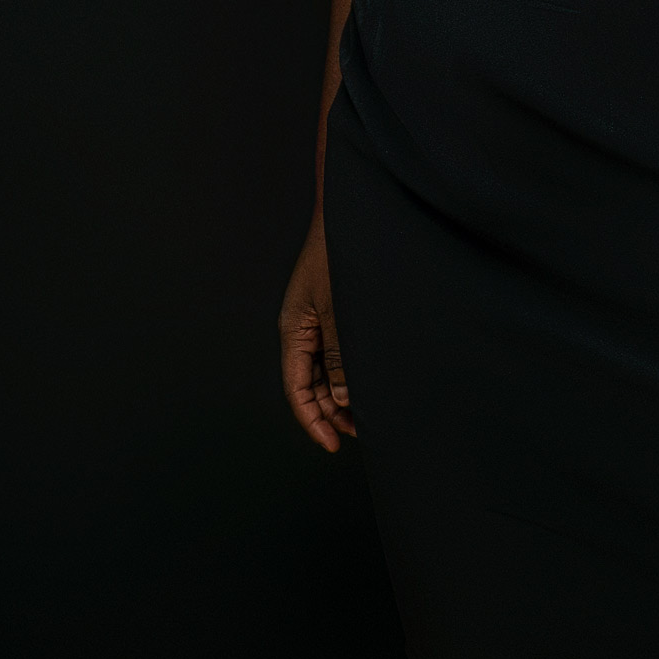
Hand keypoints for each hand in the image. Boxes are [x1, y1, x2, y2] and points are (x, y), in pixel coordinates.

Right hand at [279, 220, 355, 452]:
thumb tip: (342, 398)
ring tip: (364, 415)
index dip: (313, 421)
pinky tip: (365, 382)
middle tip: (358, 434)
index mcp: (293, 330)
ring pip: (323, 370)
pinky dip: (347, 371)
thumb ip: (340, 354)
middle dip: (330, 413)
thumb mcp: (338, 309)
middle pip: (309, 385)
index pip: (297, 389)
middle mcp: (301, 329)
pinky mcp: (331, 311)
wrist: (346, 213)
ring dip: (340, 394)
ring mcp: (316, 320)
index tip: (333, 444)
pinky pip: (334, 351)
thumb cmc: (337, 254)